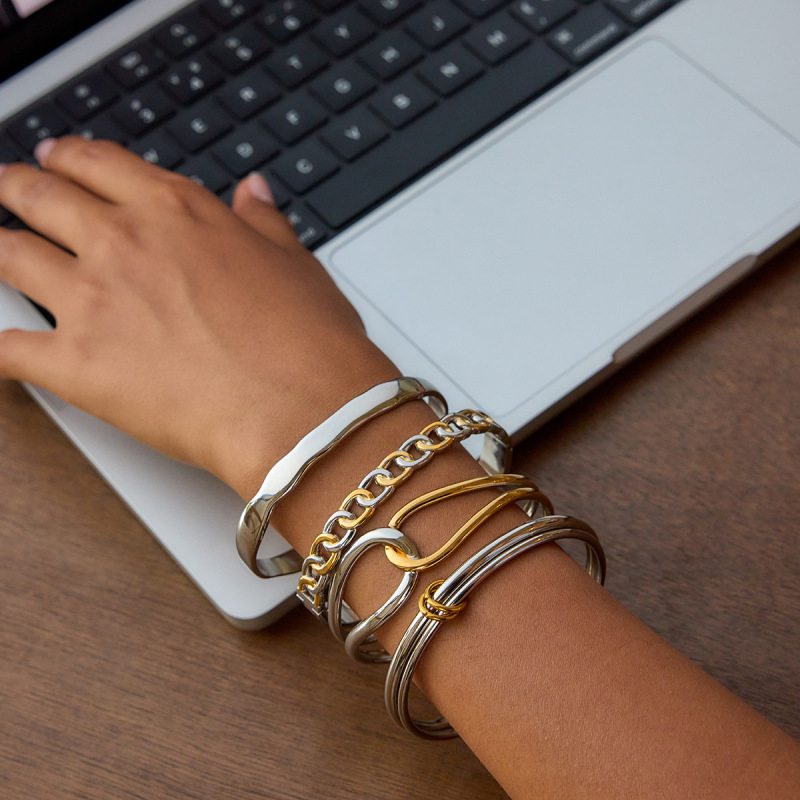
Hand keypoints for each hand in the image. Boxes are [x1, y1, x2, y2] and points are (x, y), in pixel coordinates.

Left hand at [0, 138, 396, 496]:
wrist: (303, 407)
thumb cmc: (308, 340)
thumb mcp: (295, 263)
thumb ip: (262, 223)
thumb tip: (253, 193)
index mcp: (177, 212)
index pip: (99, 163)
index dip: (69, 157)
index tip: (57, 159)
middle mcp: (124, 244)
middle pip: (39, 196)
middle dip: (15, 188)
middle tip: (8, 190)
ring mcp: (93, 301)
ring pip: (8, 257)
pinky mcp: (77, 365)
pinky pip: (8, 349)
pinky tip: (1, 349)